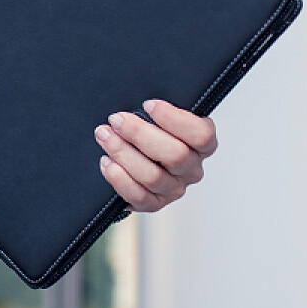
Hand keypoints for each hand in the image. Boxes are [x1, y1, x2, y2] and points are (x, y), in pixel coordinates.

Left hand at [95, 100, 217, 213]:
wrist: (135, 157)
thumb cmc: (150, 132)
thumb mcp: (159, 117)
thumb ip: (158, 112)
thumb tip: (144, 104)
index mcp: (201, 145)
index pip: (201, 135)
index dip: (175, 119)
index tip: (148, 105)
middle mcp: (191, 169)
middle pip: (175, 155)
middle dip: (139, 133)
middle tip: (116, 120)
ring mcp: (174, 188)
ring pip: (153, 176)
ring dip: (123, 153)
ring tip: (105, 137)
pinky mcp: (155, 203)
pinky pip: (139, 196)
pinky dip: (119, 179)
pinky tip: (107, 162)